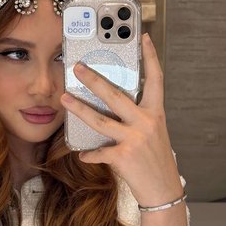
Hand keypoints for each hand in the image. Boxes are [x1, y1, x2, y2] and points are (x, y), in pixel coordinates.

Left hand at [60, 33, 183, 206]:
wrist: (162, 188)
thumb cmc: (154, 158)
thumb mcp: (152, 132)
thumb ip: (137, 116)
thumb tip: (112, 103)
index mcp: (155, 113)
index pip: (156, 79)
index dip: (150, 57)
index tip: (144, 37)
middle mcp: (146, 122)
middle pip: (115, 95)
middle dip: (94, 80)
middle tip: (77, 67)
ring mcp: (134, 139)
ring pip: (100, 120)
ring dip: (79, 109)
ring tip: (64, 99)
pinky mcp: (123, 156)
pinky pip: (98, 152)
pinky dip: (89, 154)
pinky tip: (81, 154)